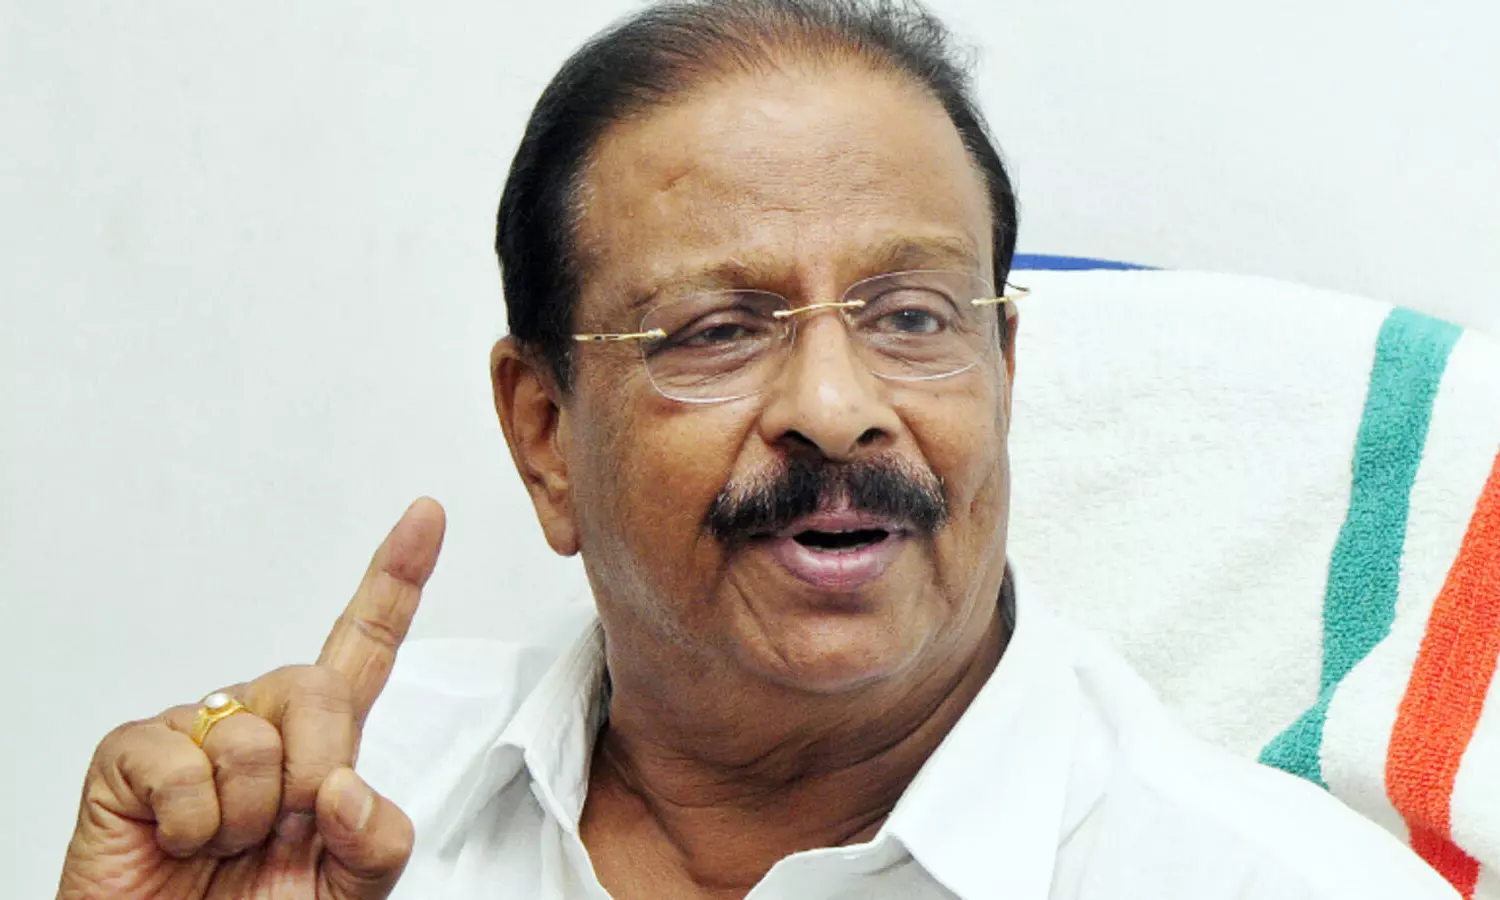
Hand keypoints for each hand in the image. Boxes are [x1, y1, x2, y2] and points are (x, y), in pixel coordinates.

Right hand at [57, 498, 446, 899]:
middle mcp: (259, 721)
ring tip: (221, 848)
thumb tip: (344, 784)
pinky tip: (180, 843)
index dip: (396, 581)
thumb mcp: (349, 890)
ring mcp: (193, 731)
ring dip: (248, 818)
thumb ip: (376, 840)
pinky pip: (185, 766)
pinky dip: (194, 824)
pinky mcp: (131, 754)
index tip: (426, 515)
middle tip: (283, 833)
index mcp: (320, 743)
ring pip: (251, 738)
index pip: (364, 647)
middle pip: (318, 688)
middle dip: (314, 771)